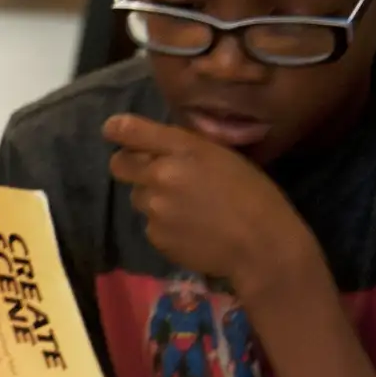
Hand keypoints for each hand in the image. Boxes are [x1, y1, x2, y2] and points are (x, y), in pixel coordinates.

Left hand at [105, 114, 318, 293]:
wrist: (261, 246)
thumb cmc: (255, 196)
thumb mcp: (225, 157)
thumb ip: (186, 148)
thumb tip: (157, 146)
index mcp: (183, 149)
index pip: (129, 131)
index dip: (118, 130)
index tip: (114, 132)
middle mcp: (160, 174)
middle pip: (118, 164)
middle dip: (131, 166)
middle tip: (153, 174)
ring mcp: (153, 208)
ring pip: (136, 196)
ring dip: (151, 198)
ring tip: (186, 208)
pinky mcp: (153, 236)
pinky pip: (149, 224)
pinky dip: (163, 226)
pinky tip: (190, 230)